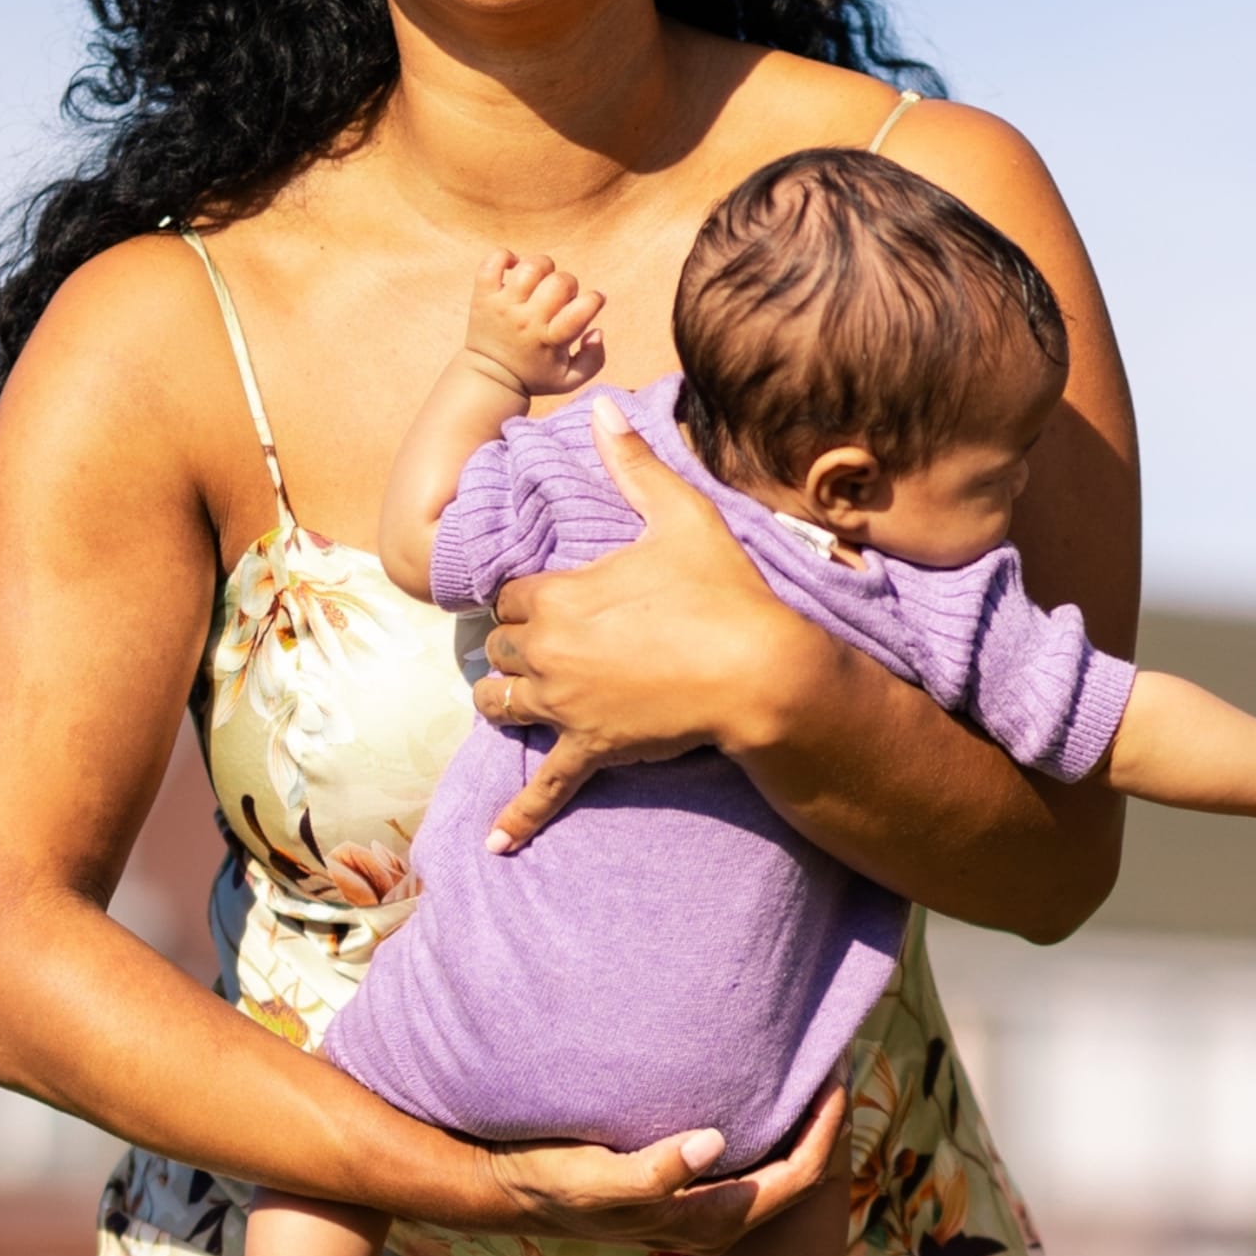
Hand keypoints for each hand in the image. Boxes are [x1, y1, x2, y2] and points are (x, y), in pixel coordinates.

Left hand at [464, 249, 605, 398]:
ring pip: (530, 267)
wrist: (489, 378)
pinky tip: (515, 267)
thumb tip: (597, 330)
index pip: (582, 309)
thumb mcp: (570, 380)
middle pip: (559, 282)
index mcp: (551, 339)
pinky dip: (505, 256)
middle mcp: (528, 320)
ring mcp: (504, 305)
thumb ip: (594, 359)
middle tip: (561, 298)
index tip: (592, 303)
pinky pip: (493, 261)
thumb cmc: (534, 376)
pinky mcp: (484, 296)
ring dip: (543, 267)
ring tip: (540, 281)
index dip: (595, 300)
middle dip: (569, 285)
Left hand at [477, 394, 817, 851]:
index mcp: (558, 595)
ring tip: (511, 696)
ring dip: (505, 696)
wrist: (759, 673)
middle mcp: (547, 652)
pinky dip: (520, 816)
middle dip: (517, 642)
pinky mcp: (589, 750)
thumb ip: (633, 464)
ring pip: (504, 702)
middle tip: (545, 639)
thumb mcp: (679, 516)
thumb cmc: (722, 592)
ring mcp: (564, 706)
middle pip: (501, 646)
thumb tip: (599, 410)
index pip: (511, 594)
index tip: (550, 593)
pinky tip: (496, 845)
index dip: (528, 594)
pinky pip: (545, 788)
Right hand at [477, 1077, 848, 1254]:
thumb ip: (655, 1171)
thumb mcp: (596, 1178)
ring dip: (802, 1120)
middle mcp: (719, 1221)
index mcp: (710, 1221)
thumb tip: (716, 1142)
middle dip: (826, 1117)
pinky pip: (757, 1161)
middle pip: (803, 1172)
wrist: (516, 1190)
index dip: (828, 1125)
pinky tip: (766, 1084)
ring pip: (782, 1167)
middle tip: (832, 1053)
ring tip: (808, 1061)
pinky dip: (775, 1124)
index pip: (801, 1176)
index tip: (835, 1069)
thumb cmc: (555, 1180)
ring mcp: (707, 1207)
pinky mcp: (691, 1188)